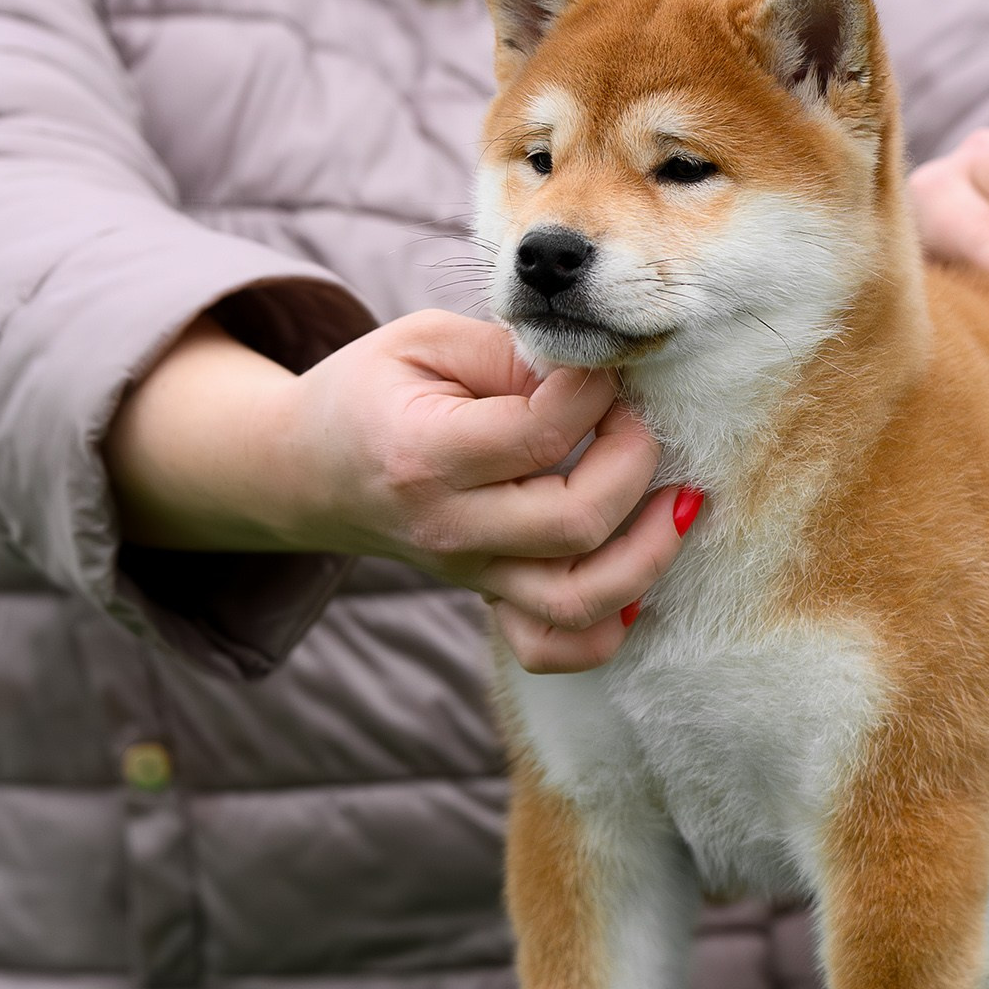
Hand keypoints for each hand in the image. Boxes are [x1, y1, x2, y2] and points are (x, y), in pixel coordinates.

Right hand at [106, 310, 690, 672]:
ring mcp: (472, 575)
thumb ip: (509, 352)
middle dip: (635, 460)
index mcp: (426, 455)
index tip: (601, 365)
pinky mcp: (489, 600)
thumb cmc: (375, 393)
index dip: (594, 391)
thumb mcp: (424, 341)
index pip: (540, 435)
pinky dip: (609, 624)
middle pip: (575, 522)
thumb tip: (594, 370)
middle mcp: (451, 529)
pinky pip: (556, 647)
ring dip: (649, 551)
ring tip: (677, 497)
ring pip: (581, 602)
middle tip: (637, 418)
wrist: (311, 471)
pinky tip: (634, 568)